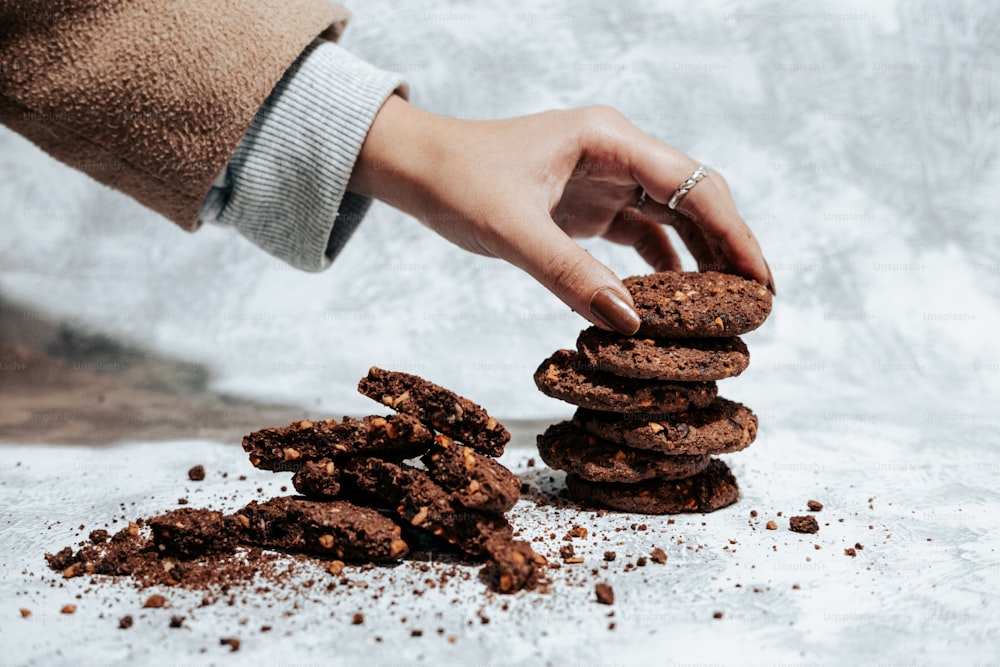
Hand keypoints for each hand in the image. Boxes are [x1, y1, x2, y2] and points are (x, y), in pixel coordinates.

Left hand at [348, 96, 774, 334]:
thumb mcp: (510, 229)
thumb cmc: (456, 181)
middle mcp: (616, 154)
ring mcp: (605, 180)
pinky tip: (672, 304)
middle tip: (758, 305)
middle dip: (728, 250)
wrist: (417, 168)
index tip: (762, 281)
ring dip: (699, 262)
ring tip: (727, 311)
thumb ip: (568, 274)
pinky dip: (660, 269)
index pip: (693, 185)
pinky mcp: (589, 206)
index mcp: (608, 140)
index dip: (734, 234)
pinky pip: (640, 237)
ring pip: (672, 221)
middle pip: (694, 201)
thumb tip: (632, 324)